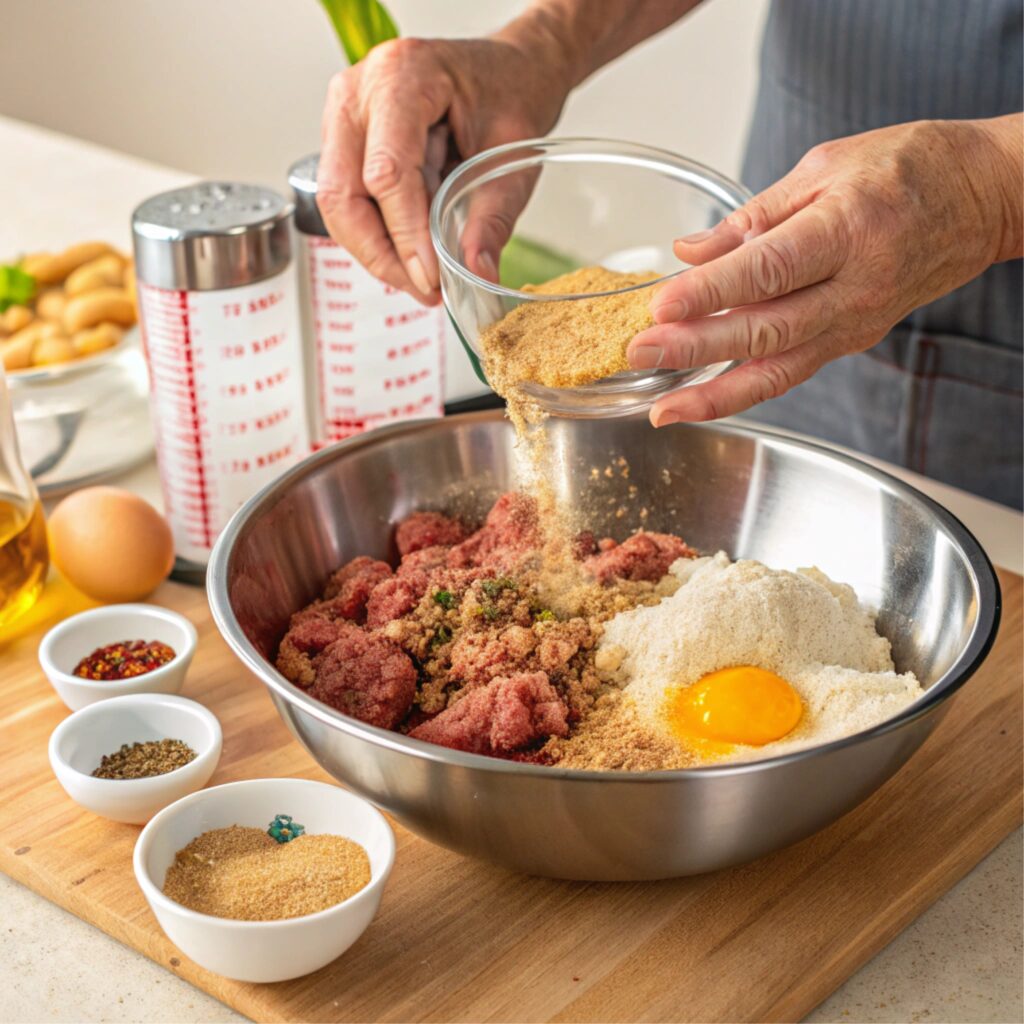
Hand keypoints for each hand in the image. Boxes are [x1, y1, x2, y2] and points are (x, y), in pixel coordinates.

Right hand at [317, 32, 571, 303]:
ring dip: (378, 250)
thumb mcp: (514, 159)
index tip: (431, 278)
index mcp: (402, 76)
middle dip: (382, 254)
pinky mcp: (346, 140)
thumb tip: (478, 274)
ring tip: (424, 277)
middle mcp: (359, 91)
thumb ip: (492, 219)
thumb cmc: (510, 95)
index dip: (406, 234)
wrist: (509, 71)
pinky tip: (413, 251)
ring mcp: (344, 114)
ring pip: (338, 203)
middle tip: (424, 289)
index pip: (386, 172)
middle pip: (344, 193)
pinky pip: (348, 200)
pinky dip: (378, 234)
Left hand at [628, 116, 1023, 425]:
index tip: (661, 307)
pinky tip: (699, 403)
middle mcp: (854, 287)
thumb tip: (689, 252)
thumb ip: (753, 217)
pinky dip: (743, 393)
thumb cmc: (907, 169)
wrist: (982, 197)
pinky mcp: (850, 341)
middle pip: (766, 328)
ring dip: (715, 393)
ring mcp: (855, 323)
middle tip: (639, 353)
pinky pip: (791, 374)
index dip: (711, 293)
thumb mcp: (825, 167)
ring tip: (662, 408)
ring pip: (778, 369)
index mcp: (847, 229)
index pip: (767, 270)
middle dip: (697, 347)